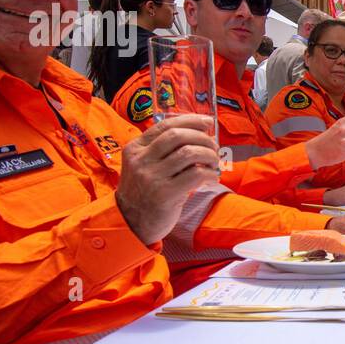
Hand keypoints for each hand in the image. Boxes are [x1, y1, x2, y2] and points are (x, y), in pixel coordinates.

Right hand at [116, 114, 218, 243]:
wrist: (131, 222)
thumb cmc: (145, 192)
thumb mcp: (143, 165)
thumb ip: (161, 149)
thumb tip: (198, 133)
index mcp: (135, 148)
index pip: (165, 125)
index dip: (191, 121)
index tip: (208, 122)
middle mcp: (141, 160)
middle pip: (178, 135)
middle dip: (202, 137)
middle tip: (213, 146)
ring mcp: (152, 177)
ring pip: (189, 153)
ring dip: (209, 155)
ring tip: (213, 162)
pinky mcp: (166, 194)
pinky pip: (196, 175)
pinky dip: (210, 173)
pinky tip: (211, 177)